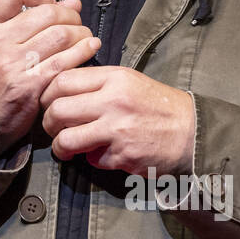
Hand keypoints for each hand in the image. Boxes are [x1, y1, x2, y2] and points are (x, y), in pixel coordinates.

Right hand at [0, 0, 98, 163]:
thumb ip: (22, 21)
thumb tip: (71, 2)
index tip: (50, 2)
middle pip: (46, 13)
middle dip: (69, 15)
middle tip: (76, 21)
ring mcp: (12, 65)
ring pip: (60, 35)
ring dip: (80, 32)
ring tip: (85, 35)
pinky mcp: (30, 86)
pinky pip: (65, 61)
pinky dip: (83, 50)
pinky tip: (90, 48)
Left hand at [40, 66, 194, 175]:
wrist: (192, 131)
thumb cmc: (158, 105)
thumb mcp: (129, 81)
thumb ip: (97, 83)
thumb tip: (61, 90)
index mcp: (113, 78)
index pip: (62, 80)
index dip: (47, 94)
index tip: (47, 103)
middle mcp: (113, 101)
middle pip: (57, 110)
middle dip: (48, 123)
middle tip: (53, 129)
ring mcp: (117, 129)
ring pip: (66, 139)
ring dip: (61, 147)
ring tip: (65, 148)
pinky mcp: (123, 155)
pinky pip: (92, 160)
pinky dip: (93, 160)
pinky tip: (104, 155)